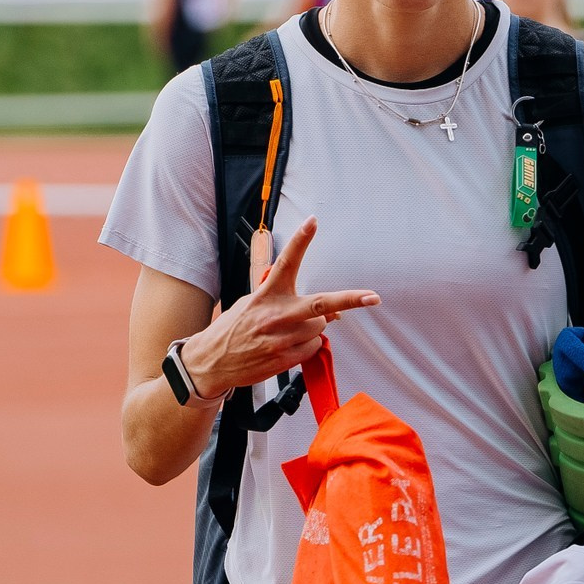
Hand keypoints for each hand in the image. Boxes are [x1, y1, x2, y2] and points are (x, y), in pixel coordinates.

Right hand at [185, 217, 376, 394]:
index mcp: (266, 294)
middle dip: (350, 299)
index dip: (300, 241)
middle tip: (373, 297)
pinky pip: (313, 347)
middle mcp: (275, 314)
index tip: (313, 222)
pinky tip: (287, 346)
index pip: (286, 262)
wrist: (211, 362)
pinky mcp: (283, 359)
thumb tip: (331, 311)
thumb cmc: (235, 328)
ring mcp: (280, 339)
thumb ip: (288, 301)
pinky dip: (308, 345)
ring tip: (289, 332)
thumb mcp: (252, 303)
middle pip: (321, 304)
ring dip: (314, 328)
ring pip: (320, 328)